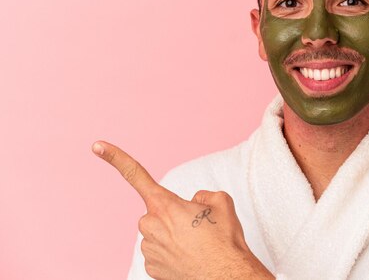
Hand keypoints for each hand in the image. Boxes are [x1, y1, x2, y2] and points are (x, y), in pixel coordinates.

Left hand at [92, 141, 273, 279]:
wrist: (226, 276)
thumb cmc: (224, 242)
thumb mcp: (222, 203)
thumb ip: (203, 195)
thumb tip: (194, 202)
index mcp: (165, 205)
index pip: (135, 175)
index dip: (116, 158)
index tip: (97, 146)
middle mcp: (151, 226)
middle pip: (157, 211)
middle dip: (173, 215)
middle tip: (197, 225)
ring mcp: (149, 249)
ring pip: (159, 233)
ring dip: (174, 235)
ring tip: (198, 245)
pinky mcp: (151, 268)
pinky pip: (159, 252)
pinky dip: (173, 253)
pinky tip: (190, 257)